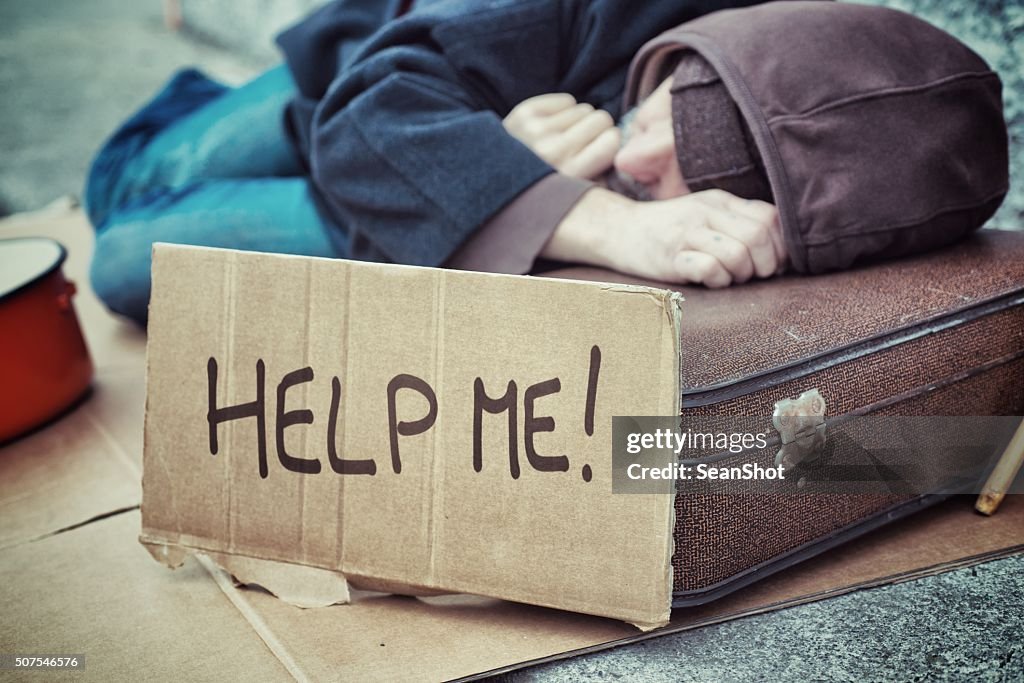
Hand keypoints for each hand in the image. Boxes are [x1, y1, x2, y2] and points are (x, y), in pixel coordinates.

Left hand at [503, 93, 619, 179]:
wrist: (498, 179)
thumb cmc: (547, 189)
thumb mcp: (578, 196)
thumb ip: (605, 178)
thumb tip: (630, 153)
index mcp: (571, 175)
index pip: (613, 141)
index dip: (611, 143)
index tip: (602, 150)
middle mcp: (554, 151)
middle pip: (602, 119)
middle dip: (597, 129)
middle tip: (582, 144)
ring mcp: (536, 130)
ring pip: (584, 108)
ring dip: (578, 122)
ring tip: (562, 139)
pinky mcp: (524, 114)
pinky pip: (566, 100)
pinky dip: (562, 112)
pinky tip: (550, 129)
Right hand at [543, 188, 786, 286]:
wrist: (621, 231)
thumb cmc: (670, 229)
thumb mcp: (706, 214)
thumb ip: (739, 222)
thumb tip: (780, 249)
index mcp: (719, 200)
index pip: (769, 217)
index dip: (780, 245)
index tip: (773, 262)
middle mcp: (705, 212)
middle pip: (757, 237)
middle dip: (765, 263)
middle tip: (753, 274)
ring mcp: (687, 233)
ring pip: (738, 254)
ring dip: (741, 274)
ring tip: (729, 277)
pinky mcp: (671, 256)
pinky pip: (709, 269)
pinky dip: (718, 281)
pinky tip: (710, 280)